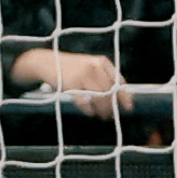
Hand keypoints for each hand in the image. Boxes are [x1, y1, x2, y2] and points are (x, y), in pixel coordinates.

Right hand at [12, 49, 130, 119]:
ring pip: (100, 98)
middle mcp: (94, 67)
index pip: (118, 81)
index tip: (128, 106)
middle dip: (112, 106)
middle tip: (111, 114)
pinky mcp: (71, 85)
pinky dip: (89, 110)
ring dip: (103, 110)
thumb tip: (119, 96)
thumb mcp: (89, 66)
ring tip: (102, 115)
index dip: (125, 95)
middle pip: (110, 91)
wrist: (48, 62)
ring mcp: (83, 75)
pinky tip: (90, 112)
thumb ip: (103, 77)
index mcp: (101, 62)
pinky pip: (85, 102)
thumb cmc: (70, 67)